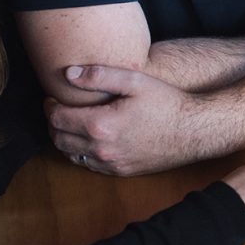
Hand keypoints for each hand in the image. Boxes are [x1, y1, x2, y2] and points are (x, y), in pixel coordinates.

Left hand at [46, 65, 206, 175]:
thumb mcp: (135, 81)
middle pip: (59, 139)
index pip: (57, 119)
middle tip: (59, 109)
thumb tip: (68, 74)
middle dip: (54, 123)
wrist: (195, 130)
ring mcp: (112, 163)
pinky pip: (90, 165)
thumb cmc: (167, 102)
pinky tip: (92, 138)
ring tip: (74, 123)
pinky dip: (82, 152)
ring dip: (66, 139)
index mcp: (100, 125)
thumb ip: (99, 76)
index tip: (54, 97)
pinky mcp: (122, 171)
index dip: (50, 106)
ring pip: (72, 155)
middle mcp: (102, 149)